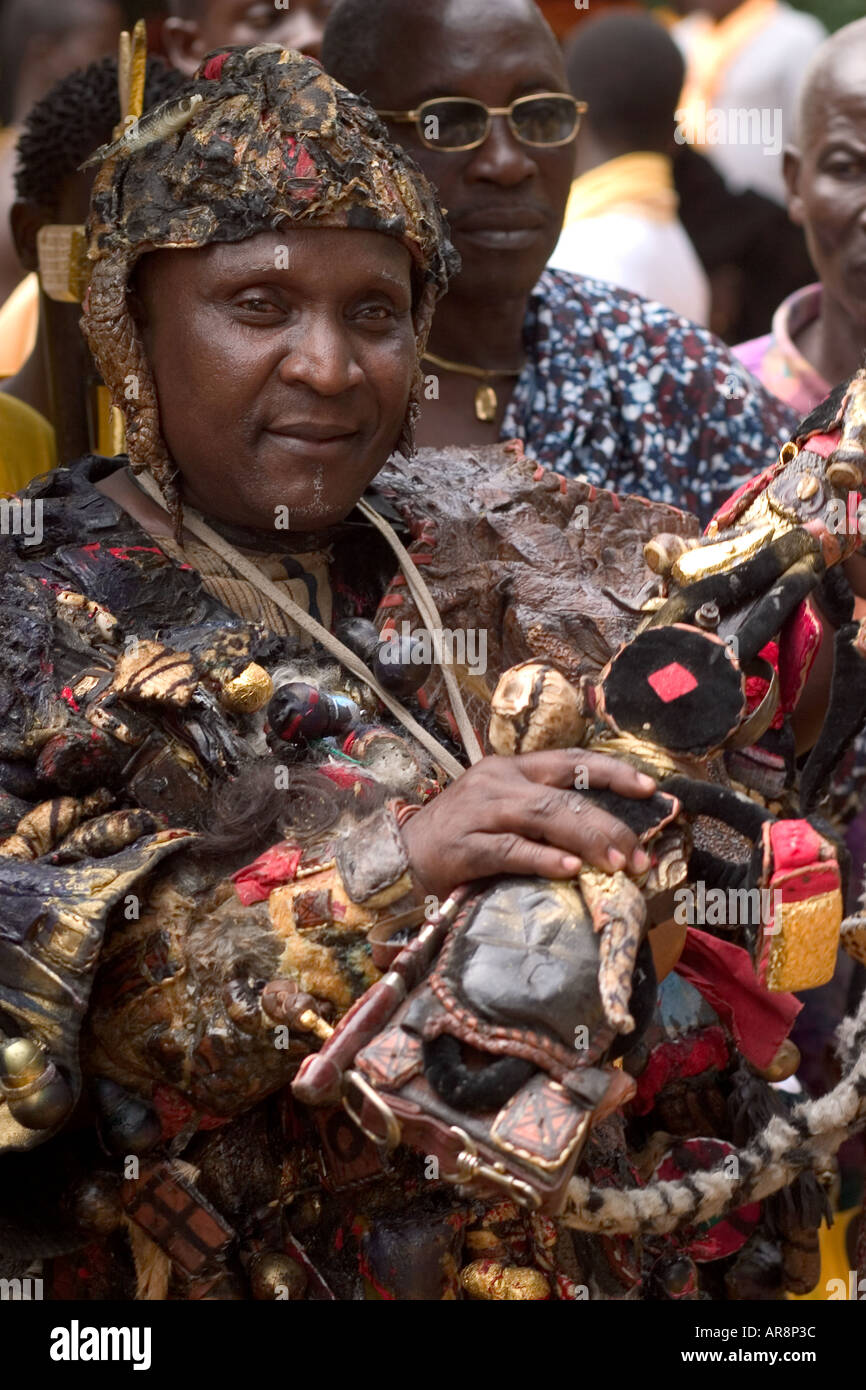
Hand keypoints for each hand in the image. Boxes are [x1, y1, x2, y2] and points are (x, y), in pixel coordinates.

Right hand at [402, 749, 655, 901]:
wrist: (398, 858)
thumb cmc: (458, 838)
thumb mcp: (501, 812)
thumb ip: (543, 814)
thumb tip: (602, 834)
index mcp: (511, 769)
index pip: (571, 761)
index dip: (612, 772)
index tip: (650, 789)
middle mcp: (497, 782)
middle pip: (564, 794)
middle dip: (608, 823)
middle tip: (640, 853)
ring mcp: (479, 812)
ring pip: (543, 816)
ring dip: (586, 840)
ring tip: (617, 863)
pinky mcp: (464, 846)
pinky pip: (510, 850)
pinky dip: (543, 858)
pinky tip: (569, 869)